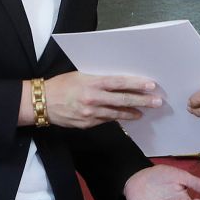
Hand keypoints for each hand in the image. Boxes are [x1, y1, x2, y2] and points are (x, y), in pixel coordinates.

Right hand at [40, 72, 158, 127]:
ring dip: (132, 113)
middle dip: (142, 101)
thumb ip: (98, 78)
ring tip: (143, 113)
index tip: (151, 85)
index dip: (136, 84)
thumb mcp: (80, 74)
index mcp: (92, 82)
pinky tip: (125, 118)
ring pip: (117, 114)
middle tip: (156, 102)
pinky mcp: (87, 124)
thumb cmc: (61, 84)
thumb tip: (118, 80)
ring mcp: (91, 113)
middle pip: (123, 100)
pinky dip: (117, 119)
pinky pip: (106, 120)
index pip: (119, 83)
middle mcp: (93, 98)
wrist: (42, 102)